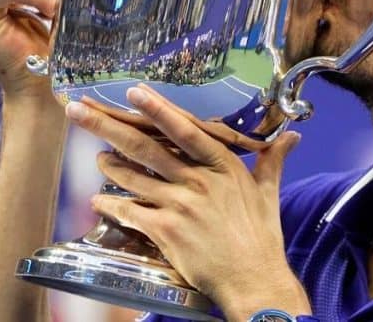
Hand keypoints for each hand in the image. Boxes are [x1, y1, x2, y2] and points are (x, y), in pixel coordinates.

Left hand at [66, 86, 311, 320]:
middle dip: (108, 126)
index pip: (186, 130)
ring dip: (110, 166)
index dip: (158, 110)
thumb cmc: (261, 236)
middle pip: (146, 148)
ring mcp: (180, 206)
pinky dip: (112, 206)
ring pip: (133, 178)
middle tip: (80, 110)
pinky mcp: (166, 233)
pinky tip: (99, 201)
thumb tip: (293, 137)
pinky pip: (131, 213)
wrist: (253, 280)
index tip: (134, 92)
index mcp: (223, 166)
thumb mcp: (268, 193)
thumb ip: (272, 160)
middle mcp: (198, 181)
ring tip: (98, 156)